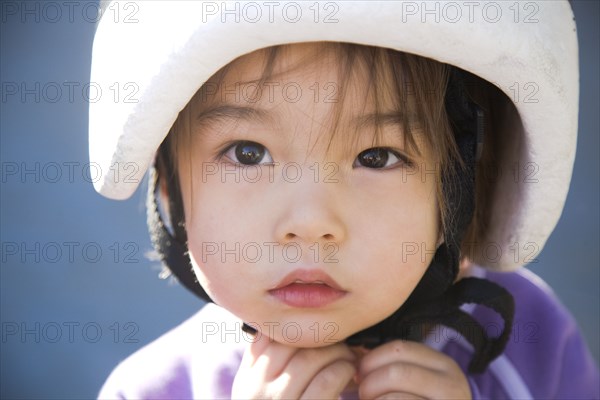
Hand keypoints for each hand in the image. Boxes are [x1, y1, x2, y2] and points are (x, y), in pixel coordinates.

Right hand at [232, 332, 356, 398]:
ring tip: (348, 358)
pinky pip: (325, 381)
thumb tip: (283, 328)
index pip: (270, 335)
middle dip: (323, 337)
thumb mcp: (259, 395)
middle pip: (292, 342)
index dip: (299, 327)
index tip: (319, 331)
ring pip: (311, 357)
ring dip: (337, 352)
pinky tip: (349, 374)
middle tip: (341, 342)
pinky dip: (342, 370)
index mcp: (247, 381)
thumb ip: (264, 363)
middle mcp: (257, 391)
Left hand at [356, 340, 470, 398]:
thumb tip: (360, 365)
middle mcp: (450, 384)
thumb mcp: (422, 382)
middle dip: (370, 383)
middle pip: (395, 372)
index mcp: (443, 365)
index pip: (399, 349)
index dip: (372, 359)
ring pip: (393, 398)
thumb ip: (398, 370)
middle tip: (362, 394)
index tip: (360, 373)